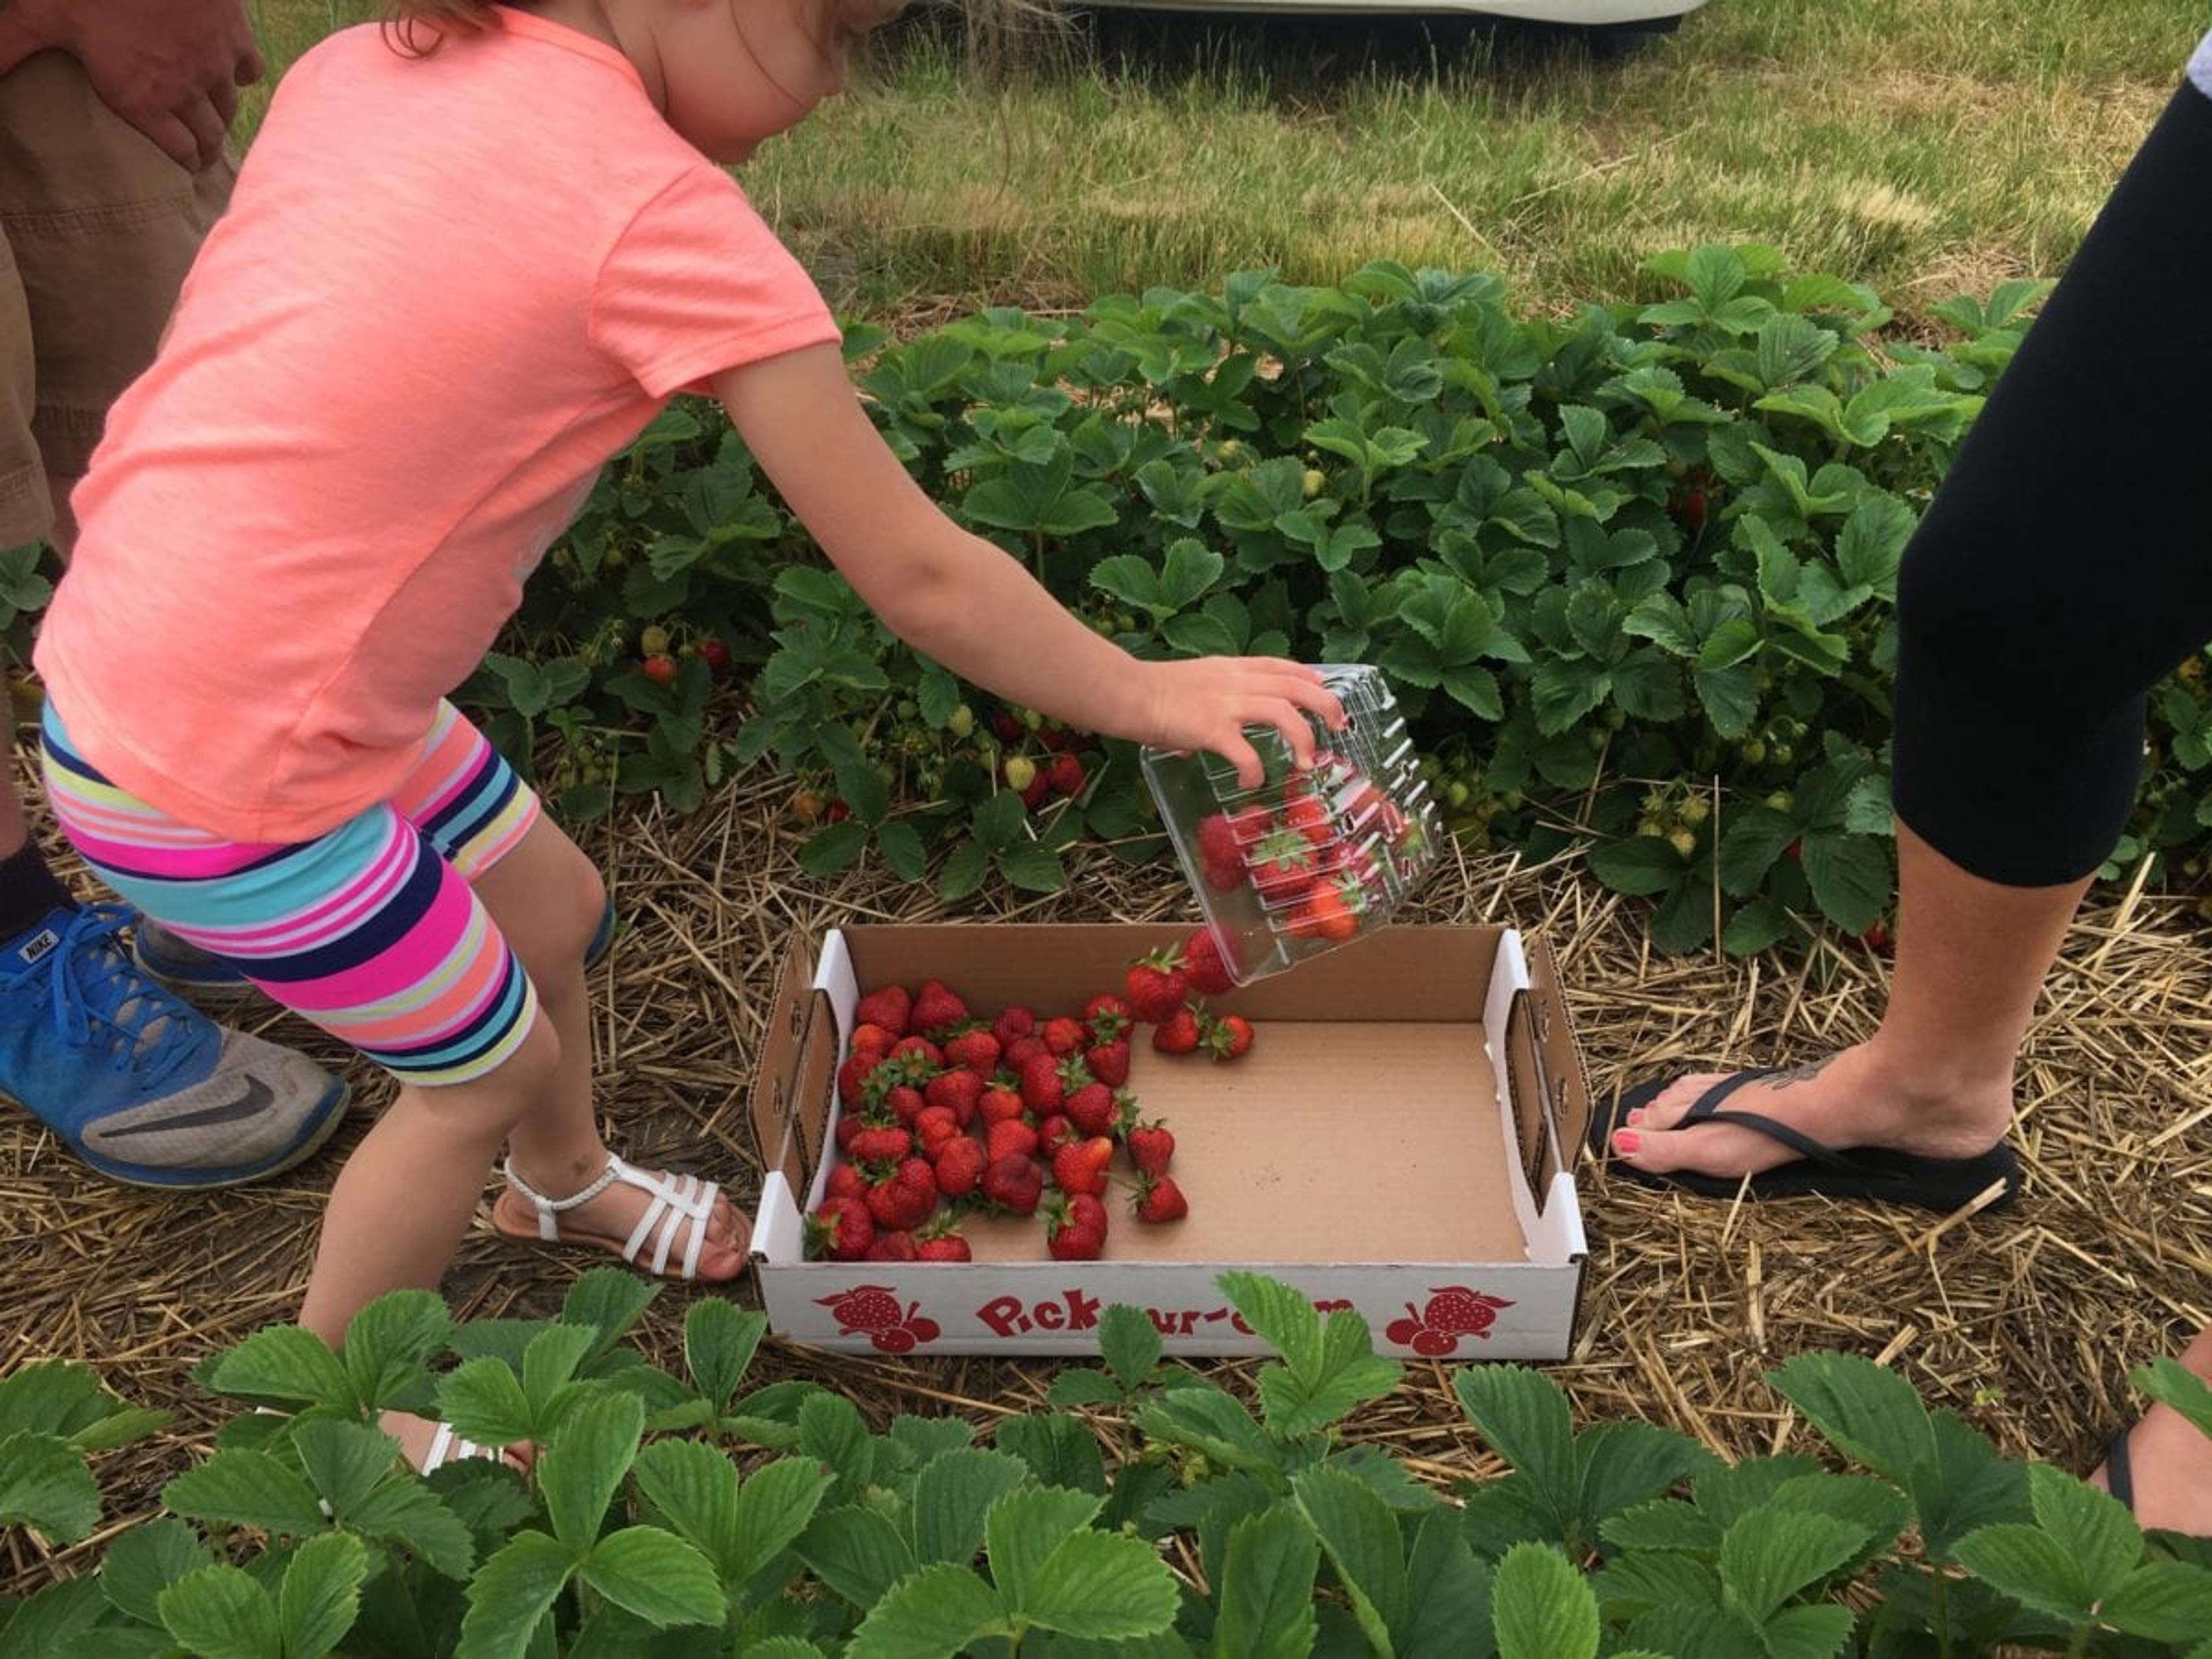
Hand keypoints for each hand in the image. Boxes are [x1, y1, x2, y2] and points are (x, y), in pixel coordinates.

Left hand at [29, 0, 264, 170]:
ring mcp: (216, 64)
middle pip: (211, 136)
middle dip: (209, 149)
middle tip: (204, 154)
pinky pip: (250, 71)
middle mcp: (186, 90)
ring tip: (215, 119)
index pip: (180, 150)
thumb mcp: (40, 15)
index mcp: (142, 97)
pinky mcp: (236, 37)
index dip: (187, 163)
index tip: (187, 166)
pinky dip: (241, 74)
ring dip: (222, 117)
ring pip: (230, 107)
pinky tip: (229, 68)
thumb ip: (11, 47)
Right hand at [1134, 658, 1344, 787]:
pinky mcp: (1213, 729)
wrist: (1127, 692)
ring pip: (1285, 713)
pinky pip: (1247, 754)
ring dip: (1303, 738)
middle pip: (1297, 686)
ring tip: (1306, 762)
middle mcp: (1237, 682)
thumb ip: (1202, 705)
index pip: (1280, 665)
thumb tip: (1192, 741)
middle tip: (1337, 727)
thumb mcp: (1188, 686)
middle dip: (1326, 704)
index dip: (1308, 676)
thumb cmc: (1150, 692)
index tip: (1323, 687)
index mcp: (1232, 669)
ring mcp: (1227, 704)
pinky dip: (1255, 771)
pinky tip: (1250, 783)